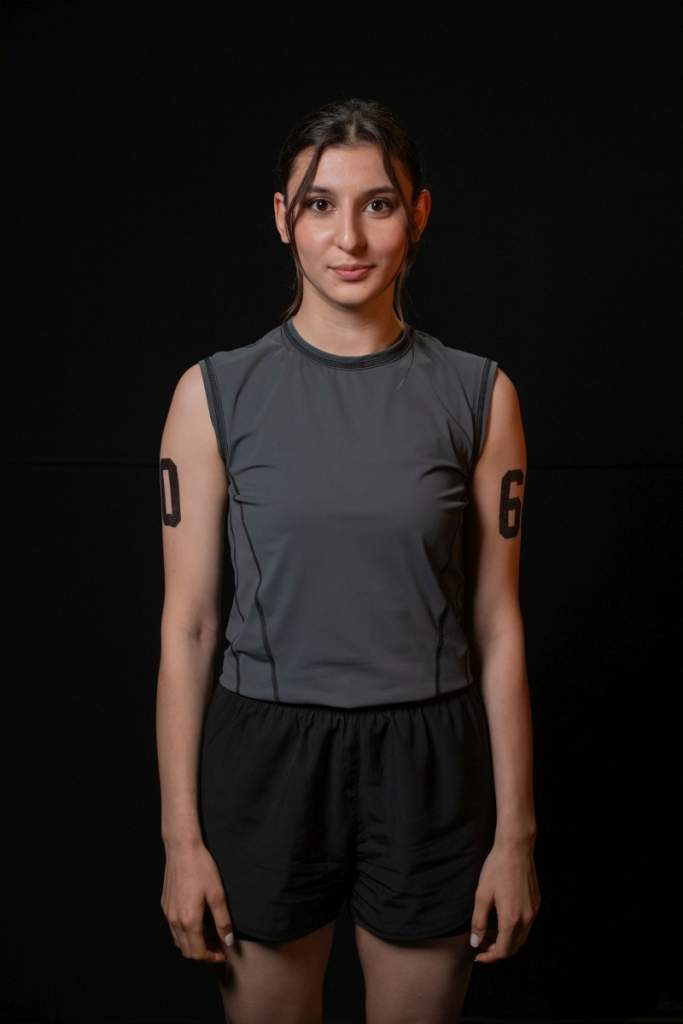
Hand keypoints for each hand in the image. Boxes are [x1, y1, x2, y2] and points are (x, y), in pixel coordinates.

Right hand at [161, 839, 233, 961]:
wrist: (182, 849)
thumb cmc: (202, 869)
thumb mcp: (218, 894)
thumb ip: (223, 921)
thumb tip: (228, 941)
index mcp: (189, 920)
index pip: (198, 952)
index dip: (212, 957)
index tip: (223, 953)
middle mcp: (175, 921)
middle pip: (187, 951)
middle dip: (203, 953)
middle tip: (218, 945)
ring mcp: (168, 913)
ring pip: (179, 941)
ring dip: (193, 944)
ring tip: (209, 934)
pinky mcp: (165, 905)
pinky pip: (173, 928)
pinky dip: (185, 933)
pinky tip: (197, 921)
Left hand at [469, 837, 540, 962]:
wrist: (516, 849)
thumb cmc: (497, 869)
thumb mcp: (482, 895)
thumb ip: (478, 922)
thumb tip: (475, 942)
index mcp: (511, 919)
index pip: (503, 951)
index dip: (489, 956)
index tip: (478, 955)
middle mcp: (526, 919)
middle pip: (513, 947)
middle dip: (497, 949)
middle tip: (481, 942)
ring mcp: (533, 911)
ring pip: (521, 937)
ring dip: (506, 940)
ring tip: (489, 931)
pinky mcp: (536, 903)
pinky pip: (526, 925)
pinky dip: (514, 929)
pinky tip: (501, 918)